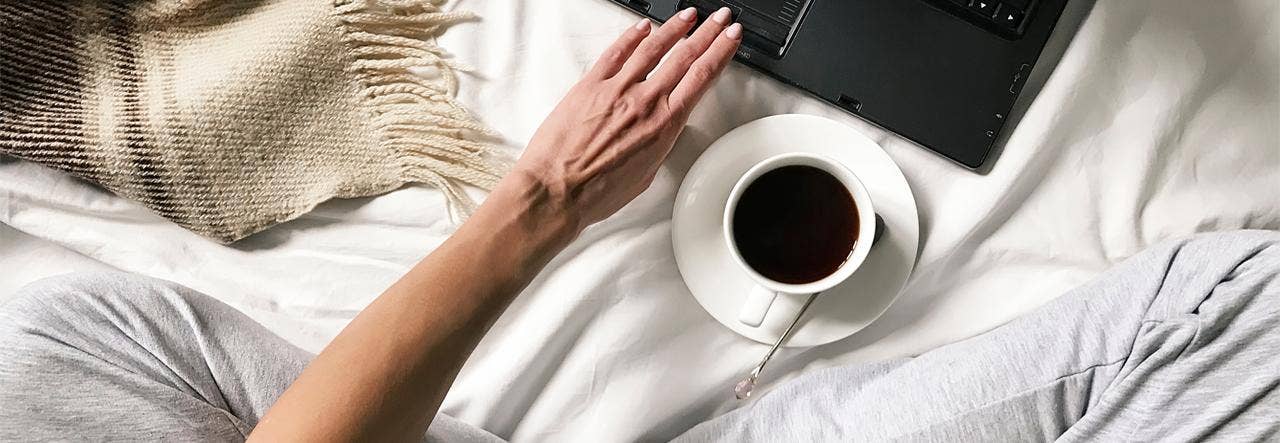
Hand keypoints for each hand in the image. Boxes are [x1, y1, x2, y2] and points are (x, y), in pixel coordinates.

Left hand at [510, 7, 741, 231]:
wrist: (556, 190)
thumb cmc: (596, 191)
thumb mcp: (646, 173)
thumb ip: (659, 145)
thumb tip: (661, 132)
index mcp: (664, 125)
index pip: (702, 77)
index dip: (721, 51)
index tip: (731, 37)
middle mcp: (644, 101)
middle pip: (685, 56)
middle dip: (708, 32)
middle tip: (720, 17)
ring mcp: (616, 89)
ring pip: (653, 47)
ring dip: (675, 27)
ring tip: (688, 15)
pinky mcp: (590, 85)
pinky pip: (615, 53)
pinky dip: (632, 36)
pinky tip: (643, 27)